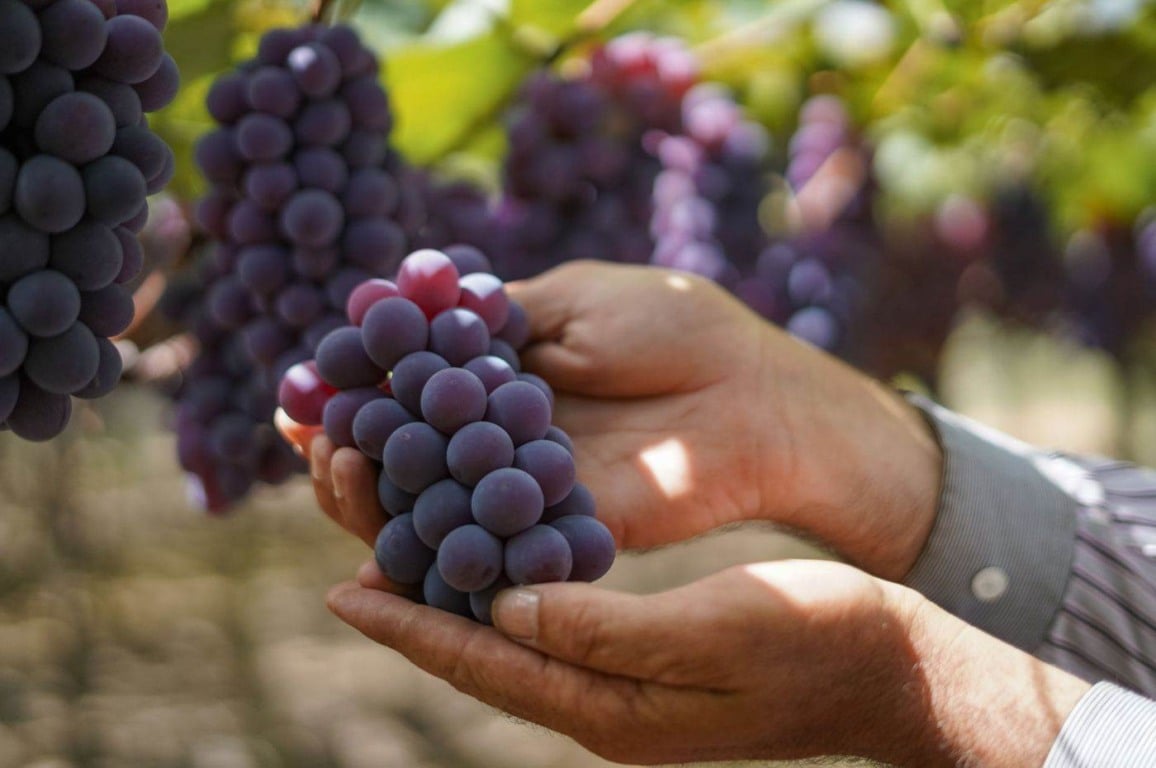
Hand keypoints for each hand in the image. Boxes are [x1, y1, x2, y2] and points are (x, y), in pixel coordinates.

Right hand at [281, 261, 942, 577]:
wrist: (757, 393)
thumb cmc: (677, 327)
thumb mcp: (574, 298)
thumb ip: (493, 315)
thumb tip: (402, 307)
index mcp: (499, 380)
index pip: (404, 393)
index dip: (352, 390)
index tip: (303, 387)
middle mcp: (499, 442)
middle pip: (400, 460)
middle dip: (346, 449)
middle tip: (316, 435)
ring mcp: (522, 494)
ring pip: (425, 511)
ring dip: (370, 496)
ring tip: (340, 467)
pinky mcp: (552, 540)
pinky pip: (481, 553)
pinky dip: (431, 547)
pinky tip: (392, 528)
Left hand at [326, 558, 1089, 765]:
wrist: (897, 670)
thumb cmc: (822, 642)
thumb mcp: (717, 630)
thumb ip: (606, 628)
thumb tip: (506, 605)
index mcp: (613, 711)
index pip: (488, 663)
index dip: (412, 626)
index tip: (343, 588)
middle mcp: (604, 708)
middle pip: (483, 654)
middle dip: (414, 605)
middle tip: (350, 553)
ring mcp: (625, 690)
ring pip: (511, 638)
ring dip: (453, 592)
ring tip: (399, 542)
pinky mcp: (645, 663)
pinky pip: (552, 625)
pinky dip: (508, 586)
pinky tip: (491, 552)